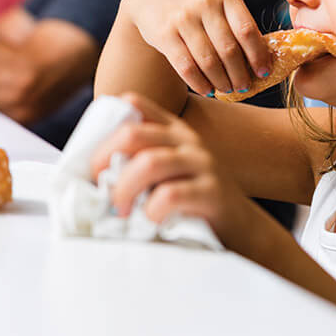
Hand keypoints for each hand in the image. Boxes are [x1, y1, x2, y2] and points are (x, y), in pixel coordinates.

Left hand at [90, 93, 263, 251]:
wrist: (243, 231)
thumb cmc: (193, 205)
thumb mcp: (168, 175)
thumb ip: (140, 165)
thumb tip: (92, 176)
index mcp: (172, 131)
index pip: (134, 104)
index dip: (105, 127)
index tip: (95, 162)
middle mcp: (187, 140)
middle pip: (133, 133)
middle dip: (105, 160)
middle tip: (99, 187)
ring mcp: (202, 163)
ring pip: (149, 162)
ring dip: (125, 188)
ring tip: (121, 210)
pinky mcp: (212, 192)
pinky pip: (171, 194)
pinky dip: (152, 210)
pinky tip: (152, 220)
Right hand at [120, 0, 271, 95]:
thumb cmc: (197, 6)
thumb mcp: (219, 3)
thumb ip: (238, 25)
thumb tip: (263, 61)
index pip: (247, 31)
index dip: (258, 55)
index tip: (264, 72)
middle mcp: (204, 4)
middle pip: (229, 49)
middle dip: (239, 74)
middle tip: (243, 87)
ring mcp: (183, 18)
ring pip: (208, 60)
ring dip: (221, 81)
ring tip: (226, 89)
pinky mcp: (164, 33)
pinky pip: (186, 66)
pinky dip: (199, 82)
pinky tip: (207, 89)